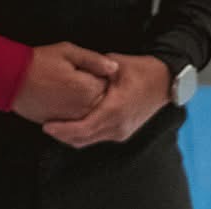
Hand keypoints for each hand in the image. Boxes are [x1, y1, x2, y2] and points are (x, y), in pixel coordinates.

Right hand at [11, 43, 117, 123]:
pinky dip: (81, 118)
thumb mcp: (67, 52)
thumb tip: (114, 68)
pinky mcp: (65, 128)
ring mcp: (75, 121)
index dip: (103, 77)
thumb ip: (93, 60)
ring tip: (73, 91)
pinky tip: (72, 105)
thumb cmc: (38, 62)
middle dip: (100, 94)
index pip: (109, 86)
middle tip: (81, 82)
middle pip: (104, 103)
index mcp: (88, 88)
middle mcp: (85, 109)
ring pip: (94, 116)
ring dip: (92, 107)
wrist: (12, 80)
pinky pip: (80, 126)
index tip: (94, 71)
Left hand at [42, 53, 171, 147]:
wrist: (163, 83)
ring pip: (90, 141)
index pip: (83, 128)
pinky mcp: (122, 134)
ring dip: (73, 137)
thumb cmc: (140, 70)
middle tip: (47, 127)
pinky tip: (74, 126)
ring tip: (56, 127)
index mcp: (114, 110)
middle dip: (64, 135)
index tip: (47, 126)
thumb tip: (75, 75)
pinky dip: (84, 134)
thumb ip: (94, 71)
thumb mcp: (114, 64)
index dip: (63, 129)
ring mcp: (121, 133)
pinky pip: (98, 138)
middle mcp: (118, 127)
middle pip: (84, 139)